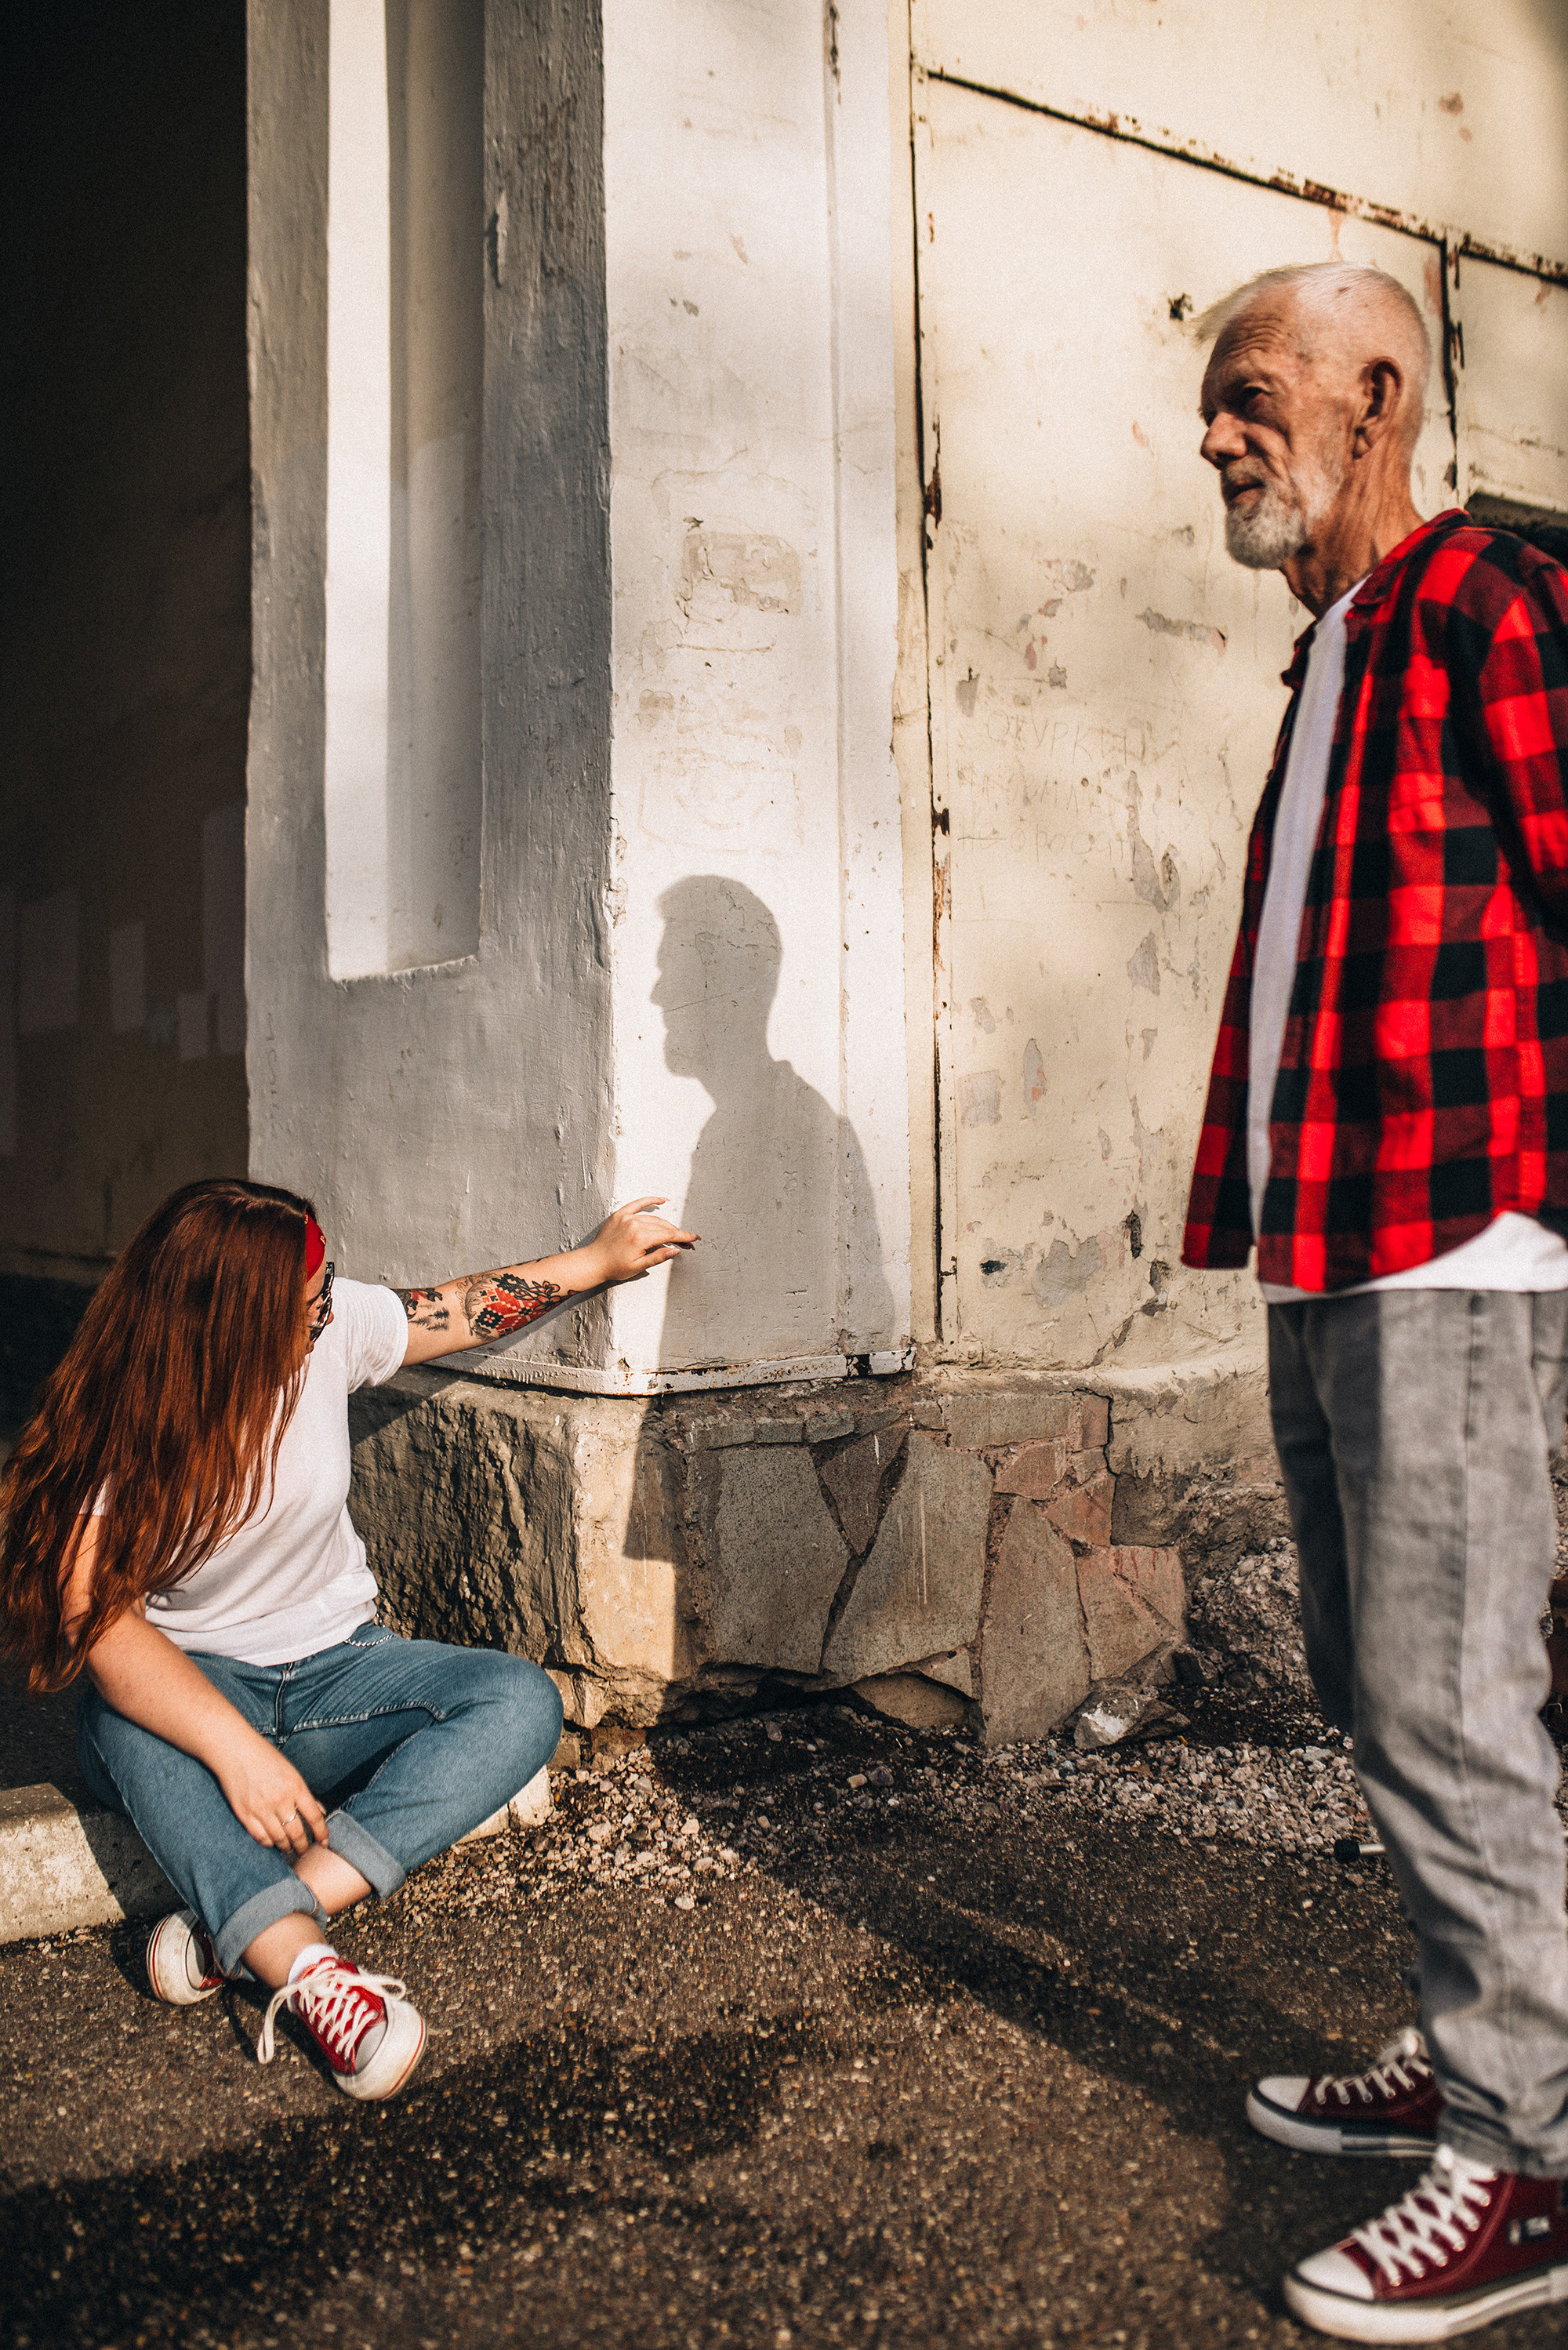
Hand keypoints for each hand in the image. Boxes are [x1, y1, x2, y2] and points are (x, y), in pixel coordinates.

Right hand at [215, 1734, 329, 1855]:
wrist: (235, 1751)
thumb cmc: (265, 1758)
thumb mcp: (290, 1772)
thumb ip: (302, 1793)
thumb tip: (317, 1812)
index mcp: (295, 1786)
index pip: (314, 1817)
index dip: (321, 1833)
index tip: (324, 1842)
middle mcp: (280, 1800)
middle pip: (297, 1833)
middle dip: (303, 1846)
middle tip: (305, 1851)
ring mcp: (261, 1809)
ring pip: (280, 1839)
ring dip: (287, 1847)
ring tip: (290, 1849)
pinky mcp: (245, 1815)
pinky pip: (261, 1838)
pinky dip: (269, 1843)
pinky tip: (272, 1842)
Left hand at [580, 1196, 697, 1287]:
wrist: (593, 1262)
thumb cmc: (614, 1267)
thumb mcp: (639, 1266)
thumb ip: (659, 1257)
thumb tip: (675, 1250)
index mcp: (640, 1238)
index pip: (668, 1235)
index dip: (683, 1237)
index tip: (694, 1238)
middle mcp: (634, 1224)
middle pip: (663, 1226)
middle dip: (677, 1233)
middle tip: (688, 1241)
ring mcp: (627, 1217)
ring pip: (654, 1218)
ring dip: (667, 1224)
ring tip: (675, 1232)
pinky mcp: (620, 1214)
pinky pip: (637, 1204)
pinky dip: (650, 1200)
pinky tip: (661, 1200)